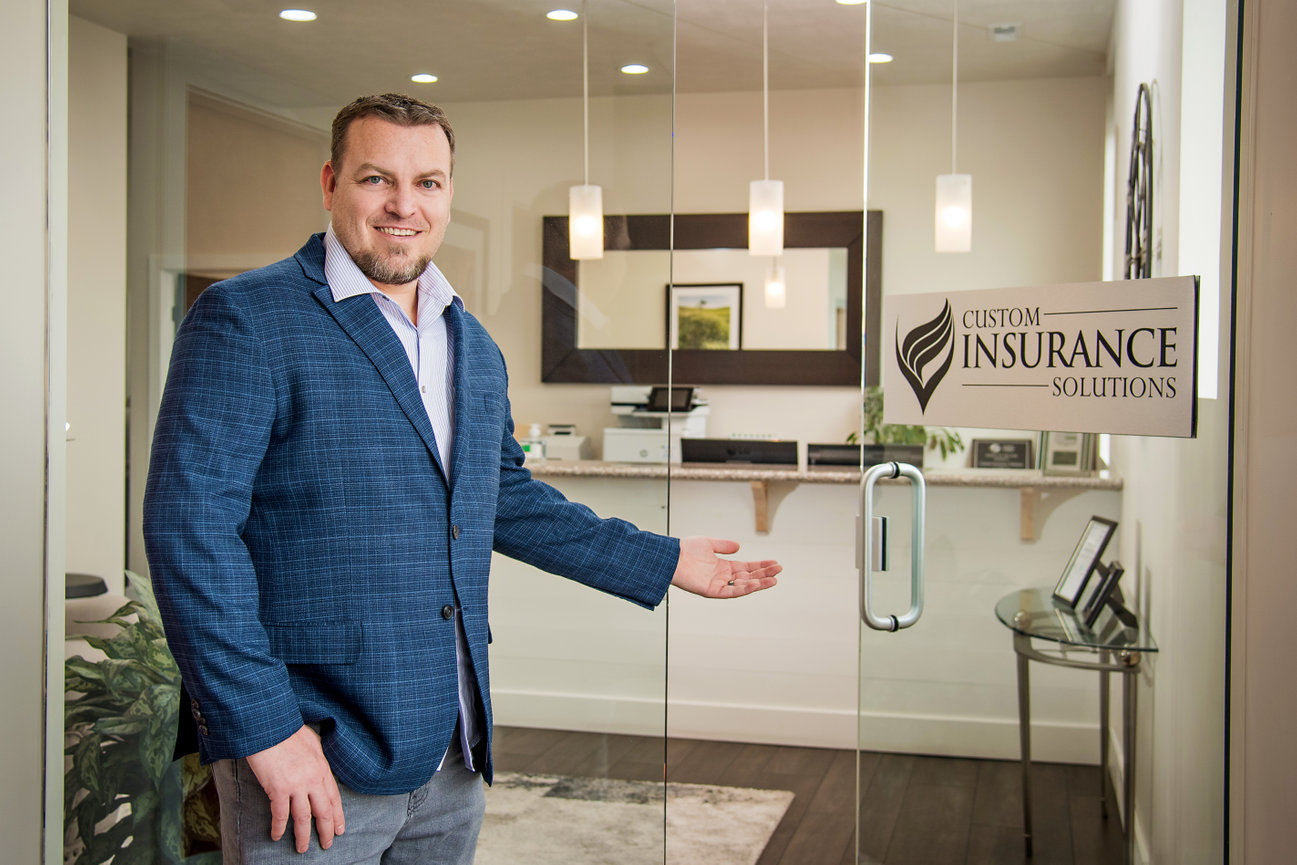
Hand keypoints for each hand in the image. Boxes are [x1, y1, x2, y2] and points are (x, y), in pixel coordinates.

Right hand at [245, 725, 344, 852]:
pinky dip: (279, 828)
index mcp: (323, 768)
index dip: (337, 816)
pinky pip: (280, 815)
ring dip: (302, 836)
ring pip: (303, 818)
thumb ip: (318, 760)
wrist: (270, 727)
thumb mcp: (313, 743)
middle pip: (323, 812)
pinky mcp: (278, 789)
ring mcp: (296, 785)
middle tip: (326, 844)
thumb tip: (320, 771)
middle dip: (326, 831)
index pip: (334, 798)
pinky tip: (277, 836)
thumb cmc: (288, 732)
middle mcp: (313, 779)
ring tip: (302, 849)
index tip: (339, 830)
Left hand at [670, 536, 780, 597]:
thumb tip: (739, 546)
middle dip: (764, 574)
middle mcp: (722, 577)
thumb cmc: (685, 550)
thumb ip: (723, 546)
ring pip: (743, 586)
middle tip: (779, 569)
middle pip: (748, 576)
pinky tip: (756, 583)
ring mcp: (718, 585)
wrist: (671, 556)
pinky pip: (731, 592)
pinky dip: (744, 588)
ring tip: (774, 579)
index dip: (761, 566)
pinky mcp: (711, 591)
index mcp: (723, 566)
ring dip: (759, 583)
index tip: (775, 563)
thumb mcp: (708, 544)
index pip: (747, 567)